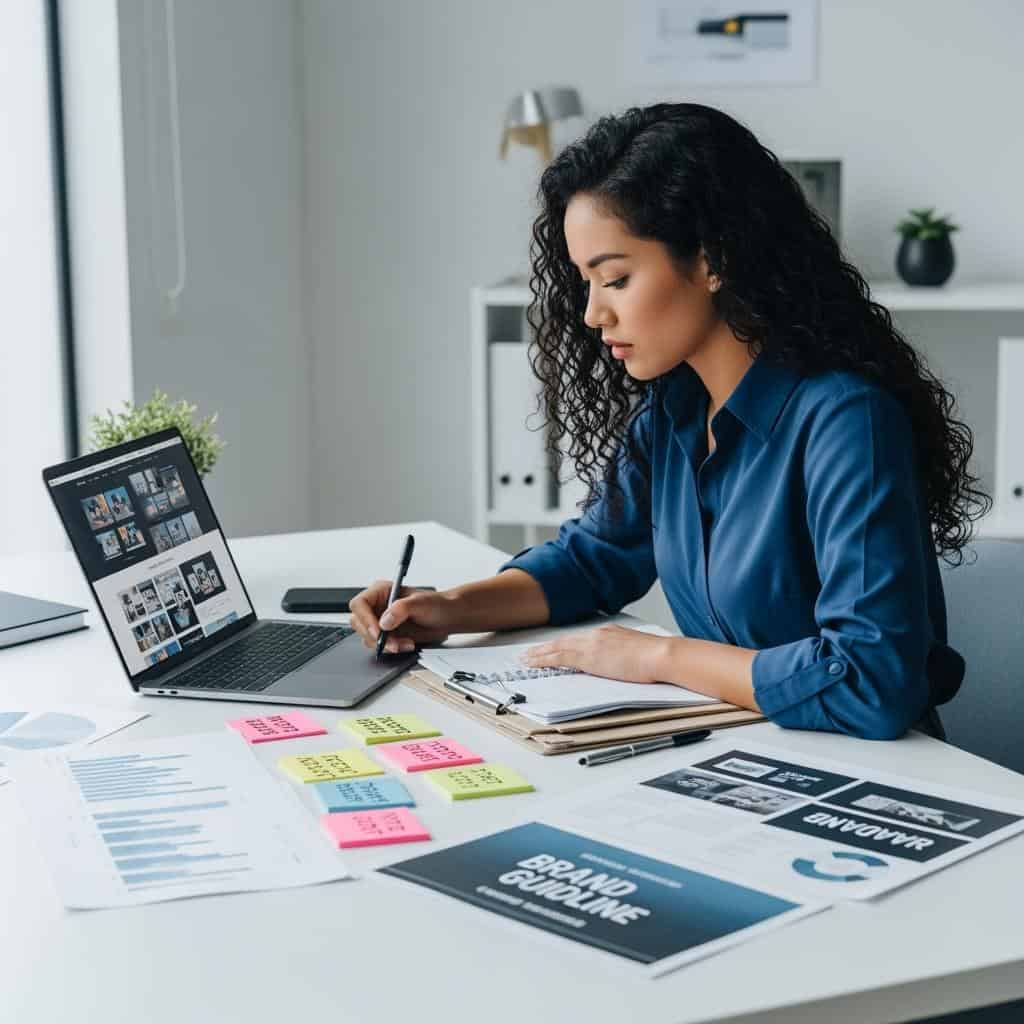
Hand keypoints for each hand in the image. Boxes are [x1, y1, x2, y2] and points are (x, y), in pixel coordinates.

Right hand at [349, 583, 458, 654]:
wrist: (447, 618)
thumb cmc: (436, 604)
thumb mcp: (421, 602)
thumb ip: (401, 608)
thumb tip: (384, 621)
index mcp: (381, 591)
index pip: (360, 604)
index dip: (365, 619)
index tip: (378, 631)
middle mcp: (377, 606)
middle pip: (359, 623)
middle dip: (376, 636)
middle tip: (393, 642)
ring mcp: (380, 622)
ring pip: (368, 637)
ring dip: (385, 644)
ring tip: (405, 642)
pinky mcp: (386, 635)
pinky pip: (379, 646)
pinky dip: (391, 648)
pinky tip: (407, 644)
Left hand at [521, 624, 670, 683]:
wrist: (661, 655)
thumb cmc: (658, 658)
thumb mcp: (638, 653)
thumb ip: (625, 656)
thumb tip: (623, 665)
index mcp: (609, 633)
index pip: (580, 639)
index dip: (564, 644)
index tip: (553, 648)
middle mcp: (597, 634)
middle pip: (565, 641)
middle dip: (546, 648)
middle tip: (529, 653)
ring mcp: (591, 644)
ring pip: (557, 648)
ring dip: (540, 654)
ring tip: (525, 659)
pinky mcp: (588, 656)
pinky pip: (559, 657)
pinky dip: (544, 660)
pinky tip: (533, 663)